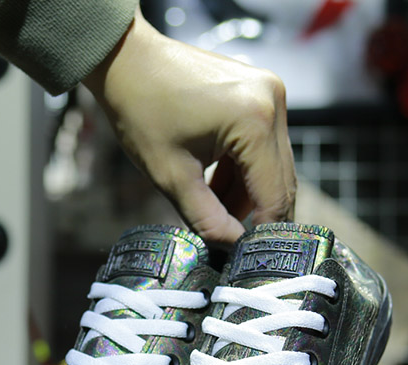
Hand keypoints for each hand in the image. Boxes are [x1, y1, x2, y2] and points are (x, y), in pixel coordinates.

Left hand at [84, 9, 295, 243]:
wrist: (127, 59)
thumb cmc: (141, 113)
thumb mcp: (172, 178)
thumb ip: (208, 221)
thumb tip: (235, 251)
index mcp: (254, 121)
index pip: (274, 195)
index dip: (264, 234)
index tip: (251, 261)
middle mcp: (273, 103)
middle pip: (280, 180)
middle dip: (257, 216)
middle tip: (233, 245)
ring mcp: (271, 93)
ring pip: (272, 166)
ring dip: (247, 195)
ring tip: (213, 211)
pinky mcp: (262, 93)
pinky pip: (263, 147)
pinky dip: (243, 172)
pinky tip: (216, 186)